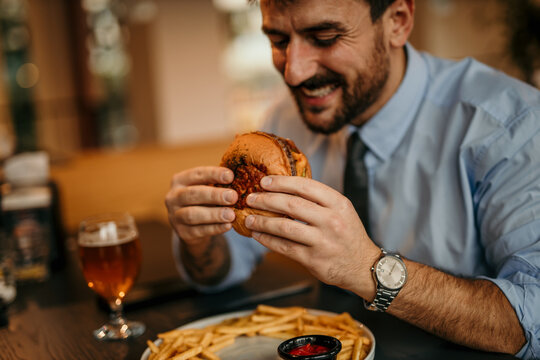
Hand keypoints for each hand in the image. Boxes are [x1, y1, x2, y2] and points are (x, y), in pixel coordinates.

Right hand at [165, 166, 237, 246]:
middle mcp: (173, 197)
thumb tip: (240, 177)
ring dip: (214, 214)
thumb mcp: (207, 187)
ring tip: (231, 214)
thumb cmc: (204, 200)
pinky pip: (199, 231)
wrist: (192, 226)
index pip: (196, 174)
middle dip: (214, 195)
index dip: (213, 174)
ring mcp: (175, 216)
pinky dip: (215, 228)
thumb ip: (218, 182)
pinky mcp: (182, 233)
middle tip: (233, 197)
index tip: (230, 176)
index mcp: (180, 180)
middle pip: (192, 194)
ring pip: (193, 215)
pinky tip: (228, 226)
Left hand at [244, 175, 379, 298]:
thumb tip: (283, 188)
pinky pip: (284, 247)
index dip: (281, 183)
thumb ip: (318, 199)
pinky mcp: (313, 260)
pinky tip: (258, 235)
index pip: (305, 187)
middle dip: (266, 200)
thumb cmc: (347, 234)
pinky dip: (267, 240)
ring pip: (284, 227)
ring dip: (262, 222)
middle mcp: (331, 221)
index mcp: (338, 203)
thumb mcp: (341, 210)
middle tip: (251, 198)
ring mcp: (322, 241)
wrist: (363, 266)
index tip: (264, 182)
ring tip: (248, 219)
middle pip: (291, 205)